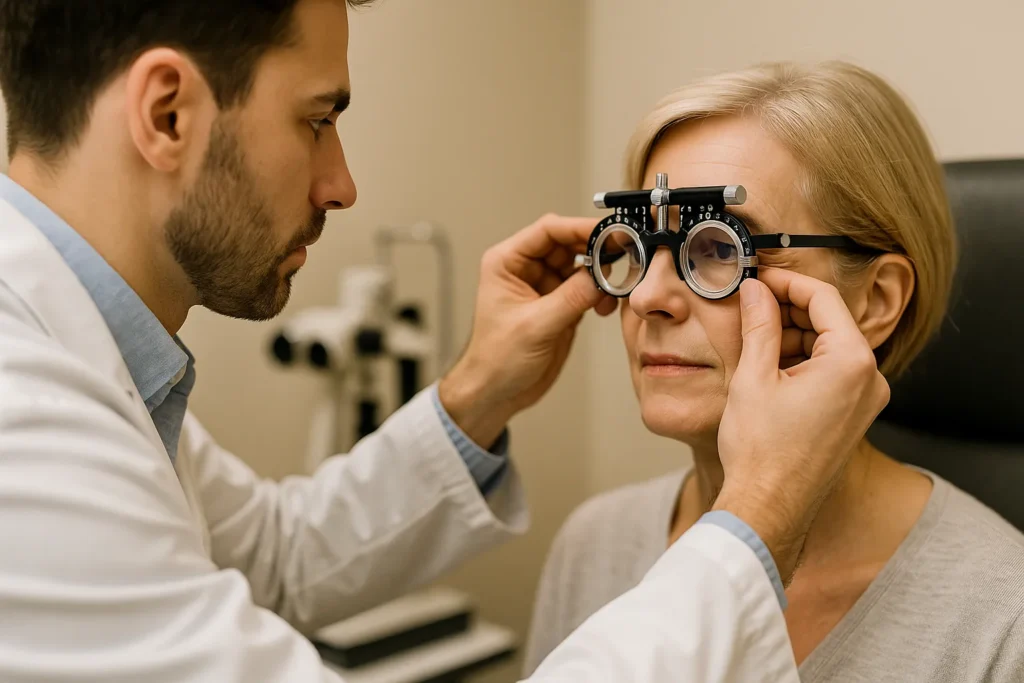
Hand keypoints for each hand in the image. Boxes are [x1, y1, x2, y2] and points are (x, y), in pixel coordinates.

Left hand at [439, 214, 616, 446]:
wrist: (496, 392)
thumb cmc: (496, 359)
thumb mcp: (535, 326)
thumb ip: (571, 298)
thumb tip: (601, 276)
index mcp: (507, 262)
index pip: (548, 231)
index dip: (579, 228)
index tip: (608, 233)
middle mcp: (526, 269)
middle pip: (569, 243)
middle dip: (596, 249)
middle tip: (623, 256)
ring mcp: (545, 286)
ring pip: (582, 264)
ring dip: (601, 273)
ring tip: (614, 287)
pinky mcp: (560, 304)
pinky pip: (587, 288)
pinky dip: (602, 292)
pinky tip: (607, 305)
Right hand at [714, 269, 889, 584]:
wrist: (768, 508)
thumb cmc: (761, 452)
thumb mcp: (753, 376)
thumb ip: (759, 324)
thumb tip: (755, 291)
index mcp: (852, 363)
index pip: (823, 298)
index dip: (786, 282)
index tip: (758, 277)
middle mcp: (870, 379)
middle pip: (830, 321)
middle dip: (788, 308)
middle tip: (750, 303)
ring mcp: (865, 400)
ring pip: (829, 346)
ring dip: (793, 334)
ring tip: (751, 335)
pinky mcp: (853, 416)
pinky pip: (831, 372)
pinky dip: (801, 360)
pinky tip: (767, 363)